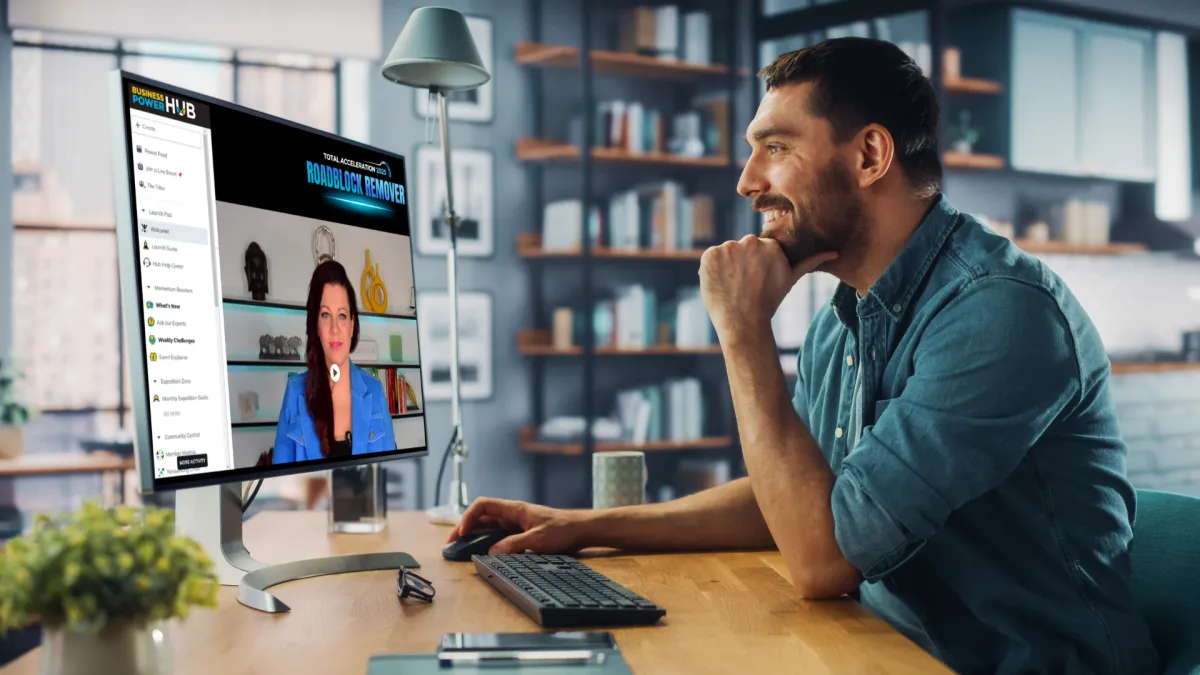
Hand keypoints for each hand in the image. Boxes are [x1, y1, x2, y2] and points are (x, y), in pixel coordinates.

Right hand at [447, 497, 591, 554]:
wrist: (581, 530)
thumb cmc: (563, 530)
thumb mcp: (538, 539)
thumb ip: (514, 545)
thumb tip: (491, 552)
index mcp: (514, 509)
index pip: (483, 505)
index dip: (468, 517)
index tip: (461, 533)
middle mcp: (512, 514)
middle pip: (481, 516)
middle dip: (464, 528)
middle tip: (451, 543)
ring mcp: (515, 523)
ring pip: (488, 526)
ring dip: (473, 536)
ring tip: (460, 549)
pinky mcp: (520, 533)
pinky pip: (498, 535)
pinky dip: (486, 541)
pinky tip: (481, 551)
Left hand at [699, 235, 836, 339]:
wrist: (743, 323)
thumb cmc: (769, 301)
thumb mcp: (791, 279)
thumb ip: (810, 262)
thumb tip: (835, 253)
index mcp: (770, 245)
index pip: (757, 249)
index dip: (755, 265)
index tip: (756, 280)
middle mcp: (749, 242)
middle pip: (741, 249)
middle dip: (741, 263)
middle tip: (744, 285)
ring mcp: (727, 248)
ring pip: (725, 254)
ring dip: (726, 266)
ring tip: (733, 286)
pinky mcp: (709, 255)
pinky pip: (710, 259)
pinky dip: (712, 270)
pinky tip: (721, 284)